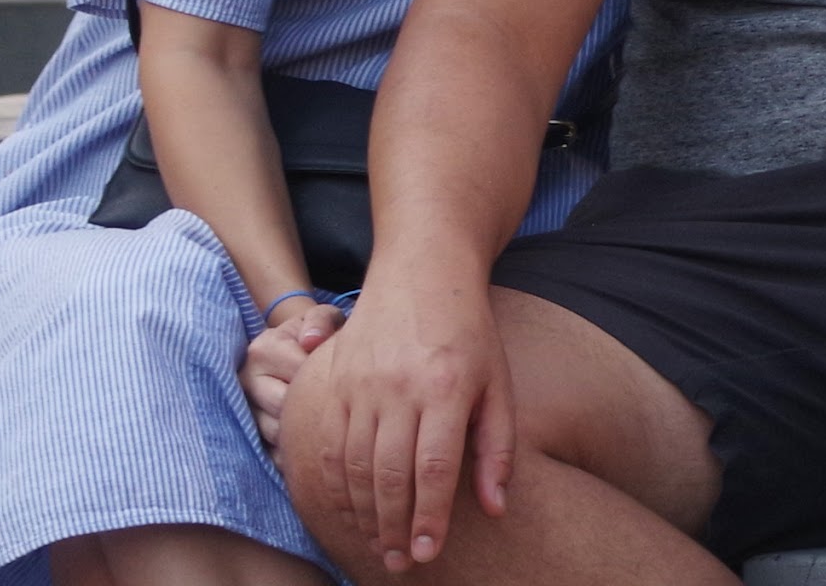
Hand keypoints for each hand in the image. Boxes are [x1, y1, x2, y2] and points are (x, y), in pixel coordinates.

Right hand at [241, 301, 345, 459]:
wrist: (296, 349)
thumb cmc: (314, 334)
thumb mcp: (321, 318)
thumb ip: (320, 322)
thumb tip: (312, 341)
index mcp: (262, 349)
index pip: (297, 374)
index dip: (324, 378)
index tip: (344, 377)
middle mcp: (246, 380)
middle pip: (284, 408)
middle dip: (314, 407)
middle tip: (339, 403)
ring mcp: (243, 410)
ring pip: (276, 434)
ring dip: (304, 432)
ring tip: (327, 418)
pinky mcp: (247, 435)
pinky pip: (270, 454)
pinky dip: (293, 452)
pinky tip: (314, 442)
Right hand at [293, 280, 511, 571]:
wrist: (422, 270)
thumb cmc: (468, 331)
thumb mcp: (497, 381)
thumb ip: (496, 446)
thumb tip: (494, 508)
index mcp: (447, 386)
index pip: (433, 467)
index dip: (428, 517)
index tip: (428, 554)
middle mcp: (400, 385)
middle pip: (389, 475)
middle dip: (394, 527)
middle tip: (401, 562)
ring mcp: (362, 381)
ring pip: (354, 466)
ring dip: (364, 514)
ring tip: (379, 546)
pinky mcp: (336, 378)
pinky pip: (328, 444)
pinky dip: (334, 485)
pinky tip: (349, 510)